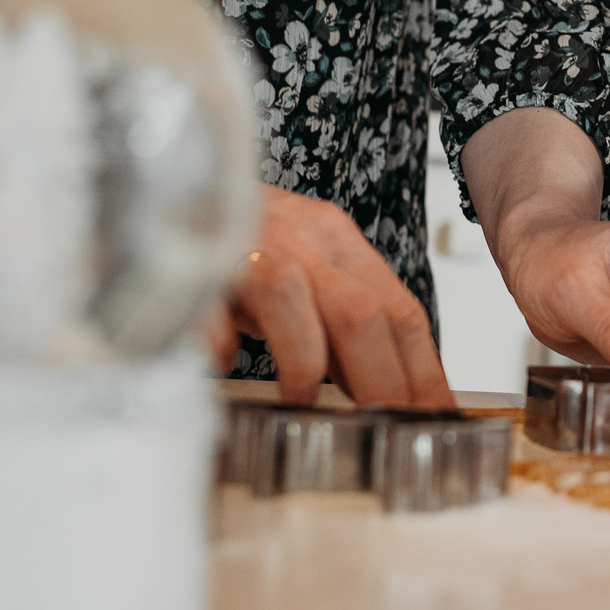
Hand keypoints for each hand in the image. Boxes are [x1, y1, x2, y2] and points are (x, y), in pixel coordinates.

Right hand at [209, 184, 452, 408]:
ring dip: (302, 363)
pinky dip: (219, 337)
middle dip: (379, 381)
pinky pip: (210, 299)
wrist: (175, 181)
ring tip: (299, 404)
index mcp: (338, 243)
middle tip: (381, 428)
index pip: (401, 312)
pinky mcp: (193, 257)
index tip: (434, 416)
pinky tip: (220, 361)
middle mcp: (302, 239)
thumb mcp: (305, 272)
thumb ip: (339, 323)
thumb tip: (383, 390)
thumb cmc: (243, 240)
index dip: (423, 371)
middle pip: (359, 312)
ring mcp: (248, 244)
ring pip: (292, 296)